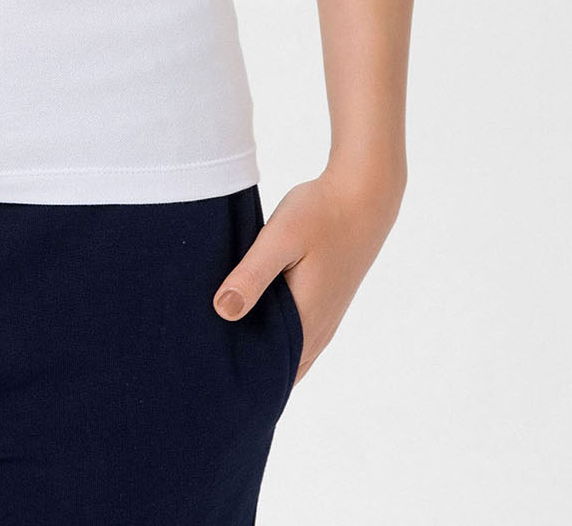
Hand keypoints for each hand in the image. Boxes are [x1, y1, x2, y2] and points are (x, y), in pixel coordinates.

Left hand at [211, 165, 404, 383]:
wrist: (364, 196)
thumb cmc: (320, 214)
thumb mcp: (280, 239)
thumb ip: (253, 276)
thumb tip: (223, 312)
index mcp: (306, 320)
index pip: (271, 372)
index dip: (242, 375)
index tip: (209, 368)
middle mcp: (319, 329)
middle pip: (280, 367)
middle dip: (248, 366)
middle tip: (208, 356)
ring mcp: (326, 317)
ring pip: (291, 353)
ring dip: (262, 350)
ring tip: (224, 341)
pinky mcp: (326, 302)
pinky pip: (299, 335)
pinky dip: (276, 335)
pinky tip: (252, 317)